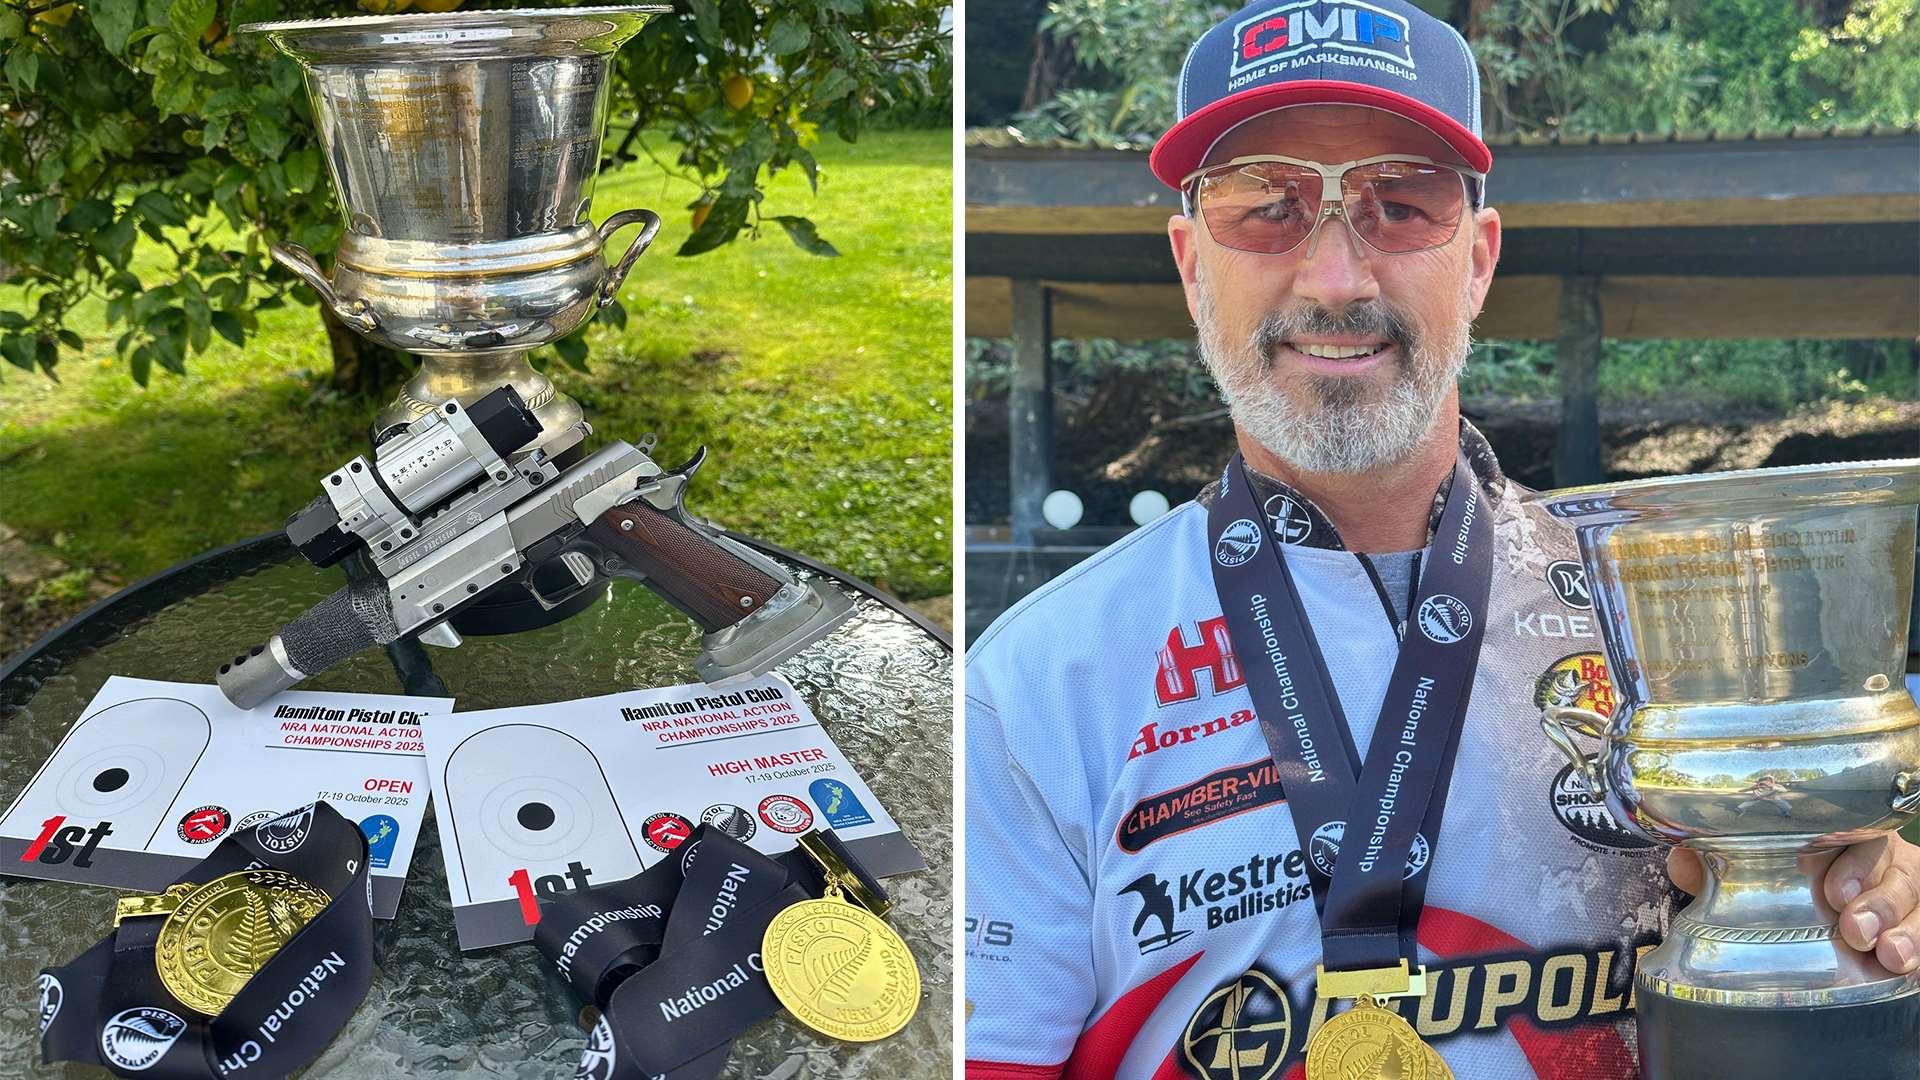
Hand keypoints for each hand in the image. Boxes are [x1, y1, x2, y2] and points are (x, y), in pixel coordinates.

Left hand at [1668, 833, 1919, 973]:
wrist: (1811, 922)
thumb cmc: (1781, 882)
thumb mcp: (1744, 874)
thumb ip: (1711, 866)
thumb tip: (1682, 862)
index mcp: (1838, 834)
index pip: (1855, 831)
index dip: (1850, 859)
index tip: (1834, 890)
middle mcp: (1879, 860)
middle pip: (1894, 867)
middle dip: (1878, 898)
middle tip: (1854, 928)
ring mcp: (1903, 894)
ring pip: (1917, 899)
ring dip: (1905, 928)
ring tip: (1888, 954)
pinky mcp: (1915, 925)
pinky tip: (1907, 967)